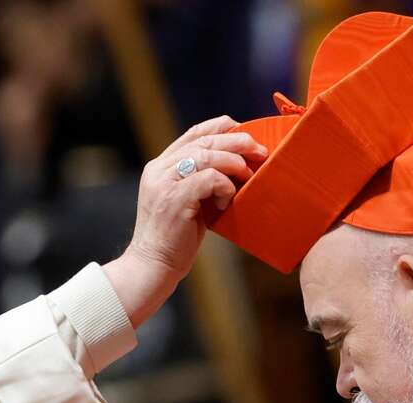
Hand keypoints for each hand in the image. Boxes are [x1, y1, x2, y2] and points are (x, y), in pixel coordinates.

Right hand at [104, 116, 267, 328]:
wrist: (153, 265)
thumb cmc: (174, 238)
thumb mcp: (186, 201)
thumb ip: (200, 180)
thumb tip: (236, 165)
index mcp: (160, 166)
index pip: (193, 133)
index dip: (221, 127)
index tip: (245, 132)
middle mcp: (159, 169)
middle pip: (203, 140)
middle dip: (236, 141)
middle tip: (259, 150)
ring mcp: (164, 183)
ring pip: (206, 155)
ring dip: (233, 162)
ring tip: (247, 175)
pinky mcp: (174, 198)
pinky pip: (208, 178)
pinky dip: (224, 186)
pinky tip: (226, 201)